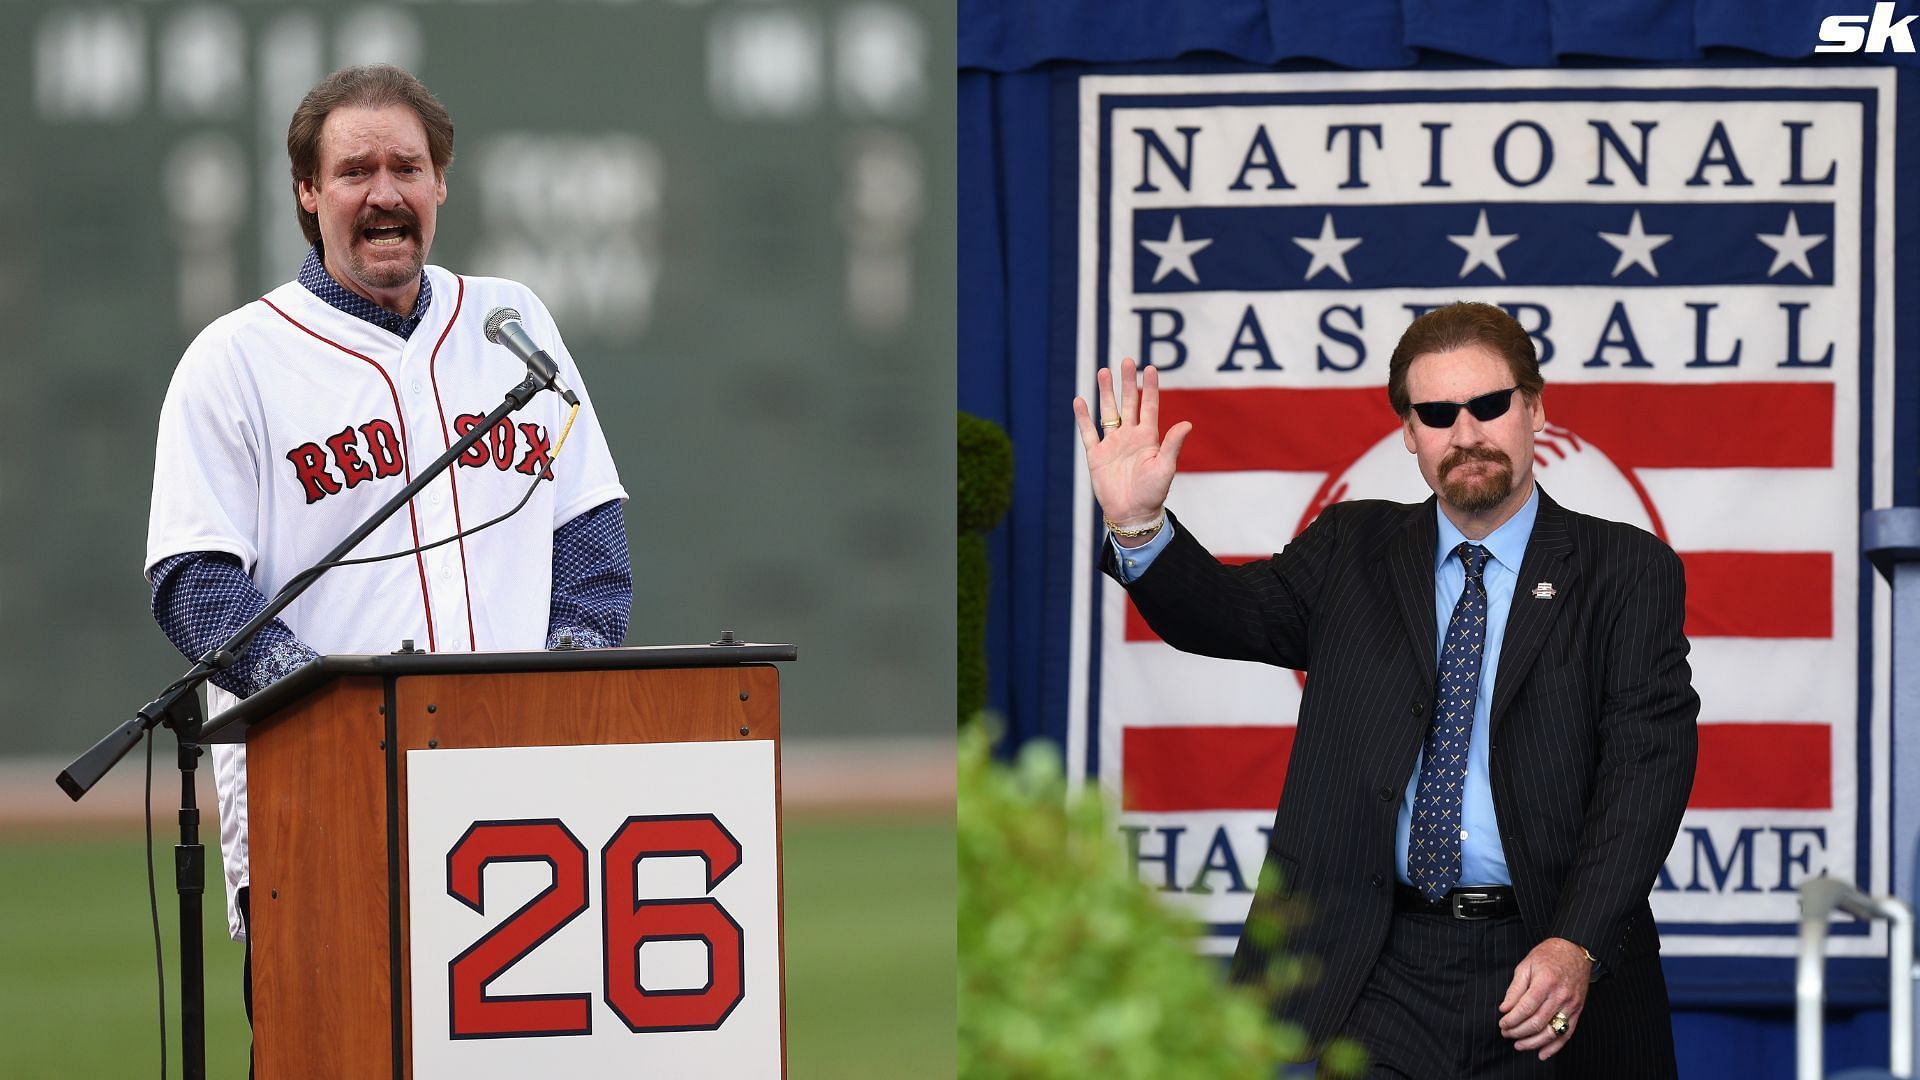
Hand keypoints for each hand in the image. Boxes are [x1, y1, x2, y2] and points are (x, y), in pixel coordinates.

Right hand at [1071, 358, 1192, 536]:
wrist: (1132, 514)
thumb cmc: (1153, 493)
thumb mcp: (1165, 468)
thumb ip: (1172, 444)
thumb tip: (1187, 423)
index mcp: (1148, 437)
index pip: (1149, 406)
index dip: (1150, 387)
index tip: (1150, 368)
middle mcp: (1130, 436)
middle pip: (1128, 403)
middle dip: (1127, 382)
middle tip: (1127, 361)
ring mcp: (1112, 444)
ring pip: (1108, 411)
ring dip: (1105, 392)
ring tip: (1103, 371)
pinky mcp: (1096, 455)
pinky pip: (1088, 432)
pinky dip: (1083, 417)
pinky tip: (1080, 401)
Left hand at [1496, 937, 1591, 1060]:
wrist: (1575, 951)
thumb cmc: (1548, 956)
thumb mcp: (1526, 966)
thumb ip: (1515, 989)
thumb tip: (1504, 1009)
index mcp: (1545, 983)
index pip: (1525, 1008)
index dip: (1511, 1020)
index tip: (1502, 1024)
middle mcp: (1560, 996)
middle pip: (1537, 1022)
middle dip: (1518, 1032)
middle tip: (1506, 1033)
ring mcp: (1571, 1005)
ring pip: (1551, 1032)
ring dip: (1533, 1042)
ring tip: (1519, 1045)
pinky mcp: (1578, 1011)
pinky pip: (1567, 1034)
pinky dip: (1554, 1047)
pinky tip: (1542, 1053)